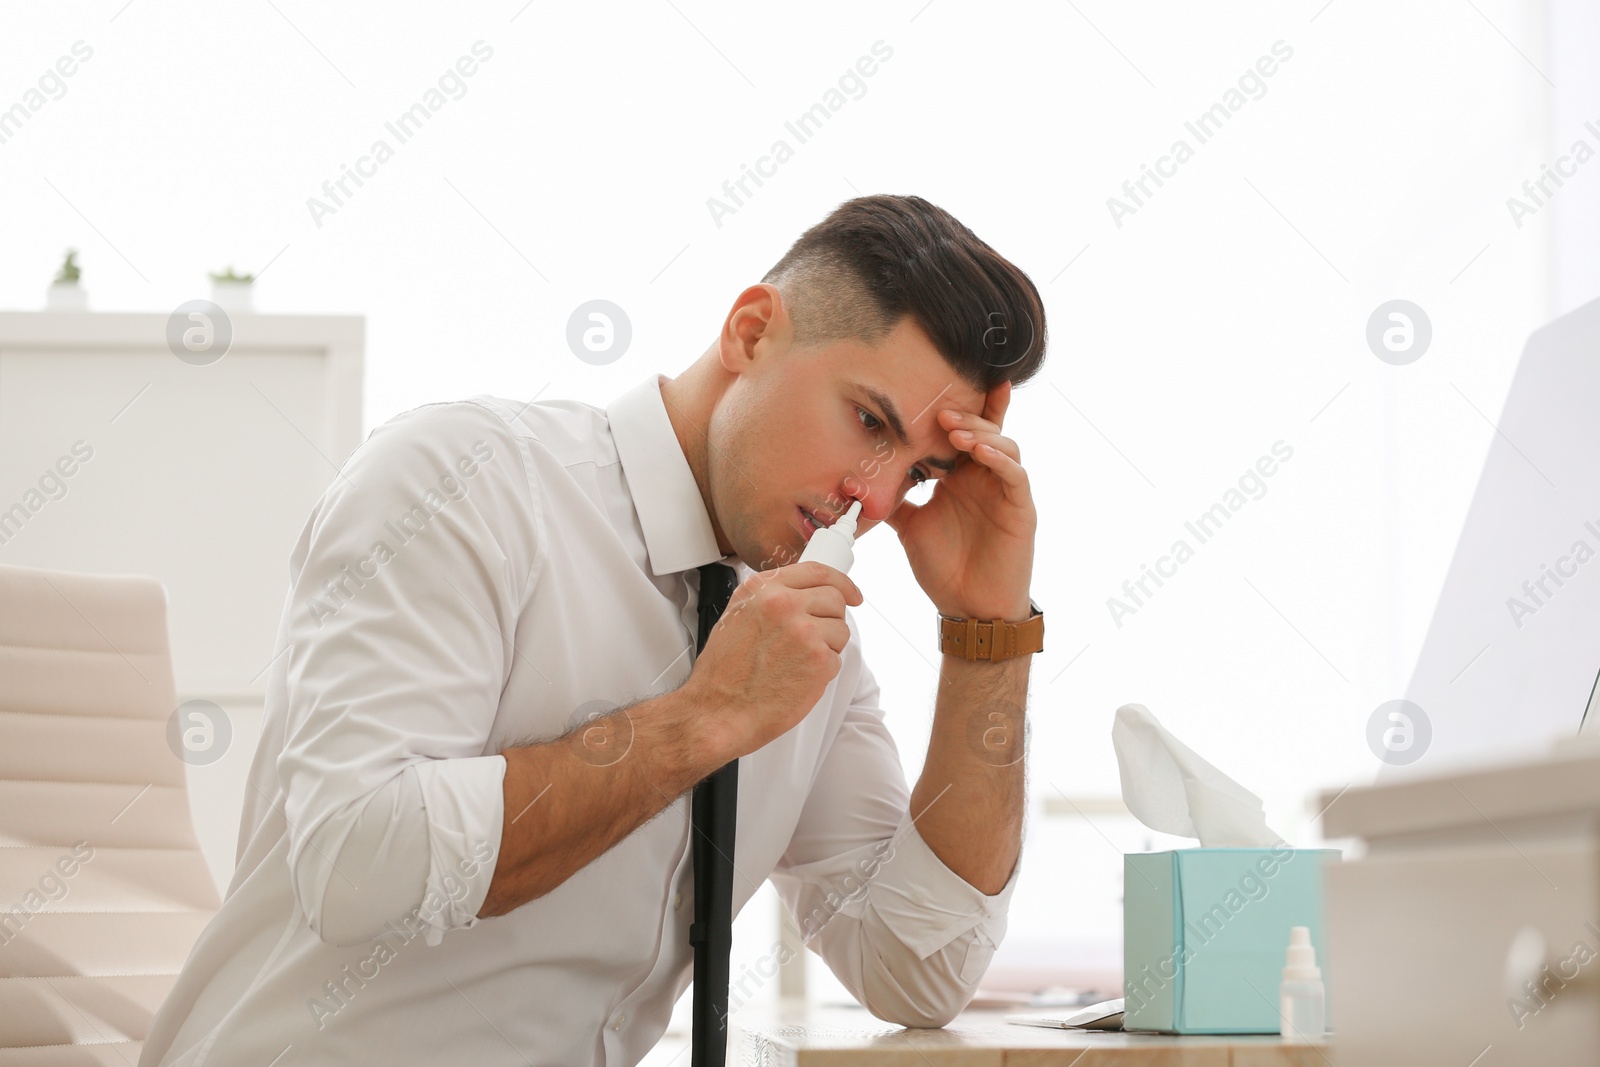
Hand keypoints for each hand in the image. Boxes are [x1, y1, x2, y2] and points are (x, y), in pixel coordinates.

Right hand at [685, 561, 862, 760]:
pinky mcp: (819, 661)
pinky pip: (836, 658)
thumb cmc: (723, 674)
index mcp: (762, 589)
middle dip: (830, 619)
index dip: (840, 582)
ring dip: (826, 646)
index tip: (850, 592)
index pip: (816, 571)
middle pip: (834, 599)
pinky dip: (822, 671)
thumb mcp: (735, 617)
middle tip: (813, 638)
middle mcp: (784, 605)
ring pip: (840, 630)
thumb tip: (801, 595)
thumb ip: (769, 599)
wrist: (719, 712)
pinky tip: (796, 678)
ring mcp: (804, 631)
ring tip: (795, 662)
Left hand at [882, 379, 1034, 620]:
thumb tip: (858, 482)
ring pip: (1003, 445)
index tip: (933, 389)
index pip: (961, 434)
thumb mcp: (910, 527)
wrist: (968, 609)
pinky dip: (1001, 459)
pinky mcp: (1021, 509)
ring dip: (980, 434)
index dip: (955, 410)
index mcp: (961, 478)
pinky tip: (981, 453)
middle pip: (984, 430)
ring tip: (954, 431)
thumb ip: (893, 501)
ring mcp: (1005, 491)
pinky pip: (1016, 475)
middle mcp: (985, 478)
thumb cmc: (945, 569)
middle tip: (939, 412)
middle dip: (963, 416)